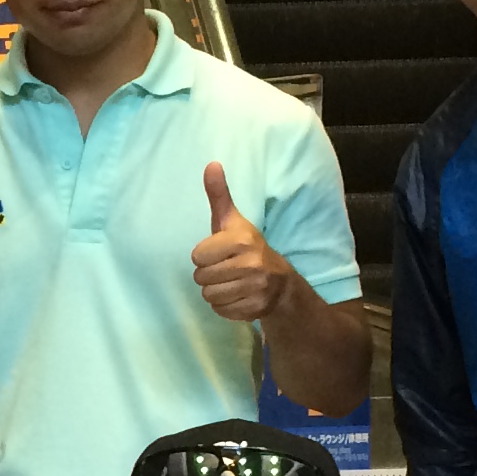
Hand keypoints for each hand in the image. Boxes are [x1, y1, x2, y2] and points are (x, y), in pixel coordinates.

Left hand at [189, 161, 300, 325]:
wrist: (279, 281)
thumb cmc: (247, 247)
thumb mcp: (232, 221)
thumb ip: (219, 195)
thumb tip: (211, 164)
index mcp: (241, 240)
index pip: (197, 256)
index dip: (204, 256)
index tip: (219, 253)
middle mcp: (251, 264)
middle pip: (201, 278)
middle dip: (208, 275)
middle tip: (225, 269)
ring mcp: (255, 288)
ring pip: (209, 296)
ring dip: (215, 291)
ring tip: (230, 282)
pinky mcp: (255, 309)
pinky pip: (221, 311)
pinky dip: (225, 306)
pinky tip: (238, 295)